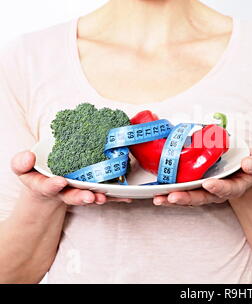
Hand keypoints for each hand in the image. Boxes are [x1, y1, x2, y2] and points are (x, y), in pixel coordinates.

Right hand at [11, 151, 131, 205]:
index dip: (53, 185)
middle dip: (80, 197)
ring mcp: (77, 193)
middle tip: (89, 197)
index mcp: (45, 185)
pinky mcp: (91, 192)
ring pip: (87, 197)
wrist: (48, 185)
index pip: (48, 186)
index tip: (60, 182)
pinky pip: (102, 196)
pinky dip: (114, 197)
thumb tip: (28, 156)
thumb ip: (22, 163)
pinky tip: (125, 196)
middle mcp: (62, 191)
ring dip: (97, 198)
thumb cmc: (37, 173)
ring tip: (104, 198)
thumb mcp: (24, 168)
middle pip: (71, 196)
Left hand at [153, 148, 251, 206]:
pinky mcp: (196, 187)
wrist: (243, 169)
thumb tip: (247, 164)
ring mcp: (206, 191)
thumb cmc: (249, 164)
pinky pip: (183, 191)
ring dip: (174, 198)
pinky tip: (156, 193)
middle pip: (203, 198)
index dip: (218, 187)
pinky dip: (169, 193)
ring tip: (159, 198)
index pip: (227, 189)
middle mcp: (218, 191)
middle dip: (187, 198)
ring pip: (190, 197)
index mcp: (235, 186)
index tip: (208, 184)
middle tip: (173, 197)